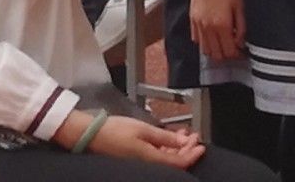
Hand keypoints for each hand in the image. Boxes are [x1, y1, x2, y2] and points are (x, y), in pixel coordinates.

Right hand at [91, 117, 205, 167]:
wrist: (92, 136)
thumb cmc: (117, 130)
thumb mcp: (144, 129)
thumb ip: (165, 137)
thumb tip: (185, 142)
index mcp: (152, 160)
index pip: (180, 163)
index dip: (193, 155)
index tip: (202, 145)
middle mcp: (149, 166)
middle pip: (174, 163)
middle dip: (186, 149)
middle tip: (193, 135)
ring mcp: (142, 163)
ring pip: (166, 160)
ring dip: (176, 148)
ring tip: (182, 133)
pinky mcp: (137, 159)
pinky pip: (157, 157)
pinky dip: (165, 149)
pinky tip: (168, 139)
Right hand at [190, 0, 245, 62]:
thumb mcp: (240, 5)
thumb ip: (241, 27)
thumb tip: (241, 41)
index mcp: (222, 25)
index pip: (229, 52)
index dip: (238, 55)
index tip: (242, 52)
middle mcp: (207, 27)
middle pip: (216, 54)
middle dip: (227, 55)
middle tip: (235, 48)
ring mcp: (198, 23)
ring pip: (205, 49)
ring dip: (215, 50)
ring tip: (224, 42)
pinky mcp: (192, 18)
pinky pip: (196, 39)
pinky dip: (204, 42)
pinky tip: (213, 35)